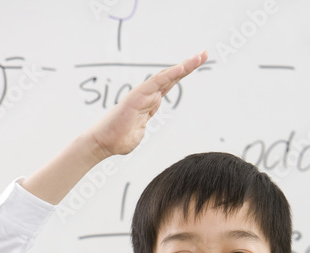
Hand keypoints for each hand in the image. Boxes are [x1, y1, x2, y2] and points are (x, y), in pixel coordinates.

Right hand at [90, 50, 208, 158]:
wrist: (104, 142)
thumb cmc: (119, 139)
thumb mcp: (139, 133)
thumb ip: (144, 125)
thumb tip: (144, 124)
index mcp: (151, 102)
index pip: (170, 85)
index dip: (183, 74)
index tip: (197, 64)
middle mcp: (148, 95)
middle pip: (172, 77)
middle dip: (189, 65)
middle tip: (205, 54)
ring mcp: (143, 94)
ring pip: (166, 76)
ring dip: (184, 66)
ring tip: (199, 57)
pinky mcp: (138, 96)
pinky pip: (156, 83)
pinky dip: (169, 75)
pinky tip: (181, 68)